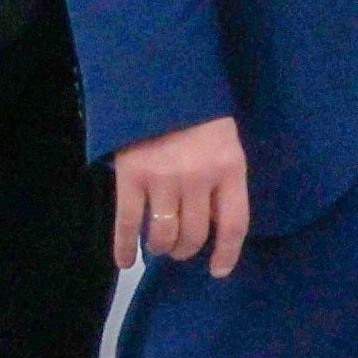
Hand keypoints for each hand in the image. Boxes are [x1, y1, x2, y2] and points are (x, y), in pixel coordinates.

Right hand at [114, 114, 251, 272]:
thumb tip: (214, 227)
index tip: (219, 270)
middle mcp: (198, 178)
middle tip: (182, 248)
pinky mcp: (130, 179)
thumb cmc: (201, 117)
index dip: (227, 253)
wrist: (162, 86)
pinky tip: (125, 262)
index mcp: (229, 168)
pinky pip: (127, 225)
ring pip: (163, 236)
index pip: (234, 224)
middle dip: (187, 250)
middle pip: (195, 235)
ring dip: (161, 248)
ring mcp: (162, 180)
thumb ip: (224, 182)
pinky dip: (124, 248)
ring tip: (160, 245)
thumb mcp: (227, 145)